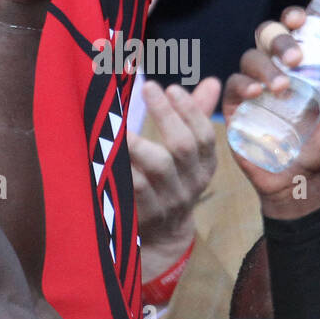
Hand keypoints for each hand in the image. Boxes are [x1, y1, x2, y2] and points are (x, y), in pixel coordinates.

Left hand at [129, 78, 219, 282]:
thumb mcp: (191, 153)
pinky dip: (121, 167)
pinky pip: (132, 189)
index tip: (172, 87)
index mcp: (204, 165)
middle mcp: (190, 183)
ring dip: (137, 143)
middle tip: (147, 87)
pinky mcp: (144, 214)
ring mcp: (168, 200)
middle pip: (181, 148)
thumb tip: (213, 81)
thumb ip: (197, 115)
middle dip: (166, 115)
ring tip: (120, 121)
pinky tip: (106, 148)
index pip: (204, 136)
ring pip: (155, 169)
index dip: (190, 110)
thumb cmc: (173, 178)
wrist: (164, 237)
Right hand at [223, 12, 319, 218]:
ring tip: (281, 88)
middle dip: (279, 40)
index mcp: (296, 63)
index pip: (291, 30)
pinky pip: (233, 84)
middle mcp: (272, 66)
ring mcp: (251, 83)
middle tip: (296, 58)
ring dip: (265, 68)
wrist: (299, 177)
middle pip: (267, 37)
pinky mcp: (235, 103)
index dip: (292, 19)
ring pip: (250, 58)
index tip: (299, 20)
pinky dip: (244, 84)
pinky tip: (257, 93)